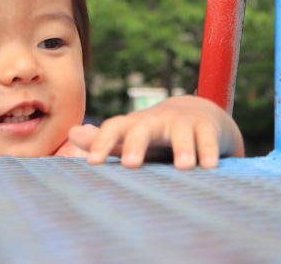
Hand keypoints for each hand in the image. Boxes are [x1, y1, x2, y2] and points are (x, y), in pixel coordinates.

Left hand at [68, 95, 243, 169]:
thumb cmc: (156, 135)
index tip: (91, 163)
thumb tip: (71, 133)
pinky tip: (209, 166)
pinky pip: (208, 138)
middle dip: (136, 144)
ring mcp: (183, 122)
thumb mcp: (131, 137)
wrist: (199, 114)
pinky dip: (209, 151)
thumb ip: (104, 140)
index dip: (101, 143)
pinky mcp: (207, 127)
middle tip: (130, 164)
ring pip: (181, 132)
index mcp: (134, 124)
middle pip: (143, 127)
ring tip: (183, 167)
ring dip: (183, 148)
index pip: (114, 128)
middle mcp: (157, 120)